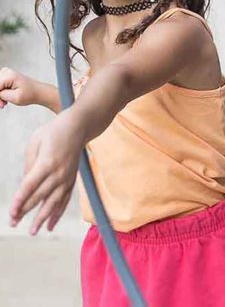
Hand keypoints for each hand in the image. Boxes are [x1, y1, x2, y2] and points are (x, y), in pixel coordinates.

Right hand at [0, 67, 41, 108]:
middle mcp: (6, 72)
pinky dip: (0, 93)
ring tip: (5, 102)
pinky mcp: (5, 76)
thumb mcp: (14, 98)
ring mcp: (5, 73)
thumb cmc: (30, 94)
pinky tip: (5, 98)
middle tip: (3, 104)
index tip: (1, 103)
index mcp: (8, 76)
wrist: (38, 92)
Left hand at [9, 110, 83, 234]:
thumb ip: (29, 164)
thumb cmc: (53, 131)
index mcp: (47, 162)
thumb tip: (26, 185)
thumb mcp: (35, 142)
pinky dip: (58, 213)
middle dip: (26, 211)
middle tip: (13, 223)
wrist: (79, 127)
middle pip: (40, 196)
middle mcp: (59, 172)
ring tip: (33, 231)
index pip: (30, 186)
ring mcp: (67, 177)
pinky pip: (65, 200)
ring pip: (54, 202)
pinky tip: (50, 225)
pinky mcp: (72, 179)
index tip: (11, 213)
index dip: (20, 201)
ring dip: (43, 218)